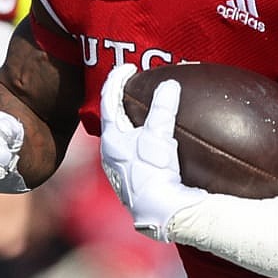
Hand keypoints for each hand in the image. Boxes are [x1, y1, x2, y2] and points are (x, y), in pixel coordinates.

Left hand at [96, 73, 201, 240]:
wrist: (160, 211)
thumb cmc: (154, 172)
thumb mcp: (158, 135)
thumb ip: (163, 107)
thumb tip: (169, 83)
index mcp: (110, 139)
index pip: (108, 100)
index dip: (117, 79)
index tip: (129, 66)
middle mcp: (111, 154)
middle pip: (113, 117)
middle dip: (123, 99)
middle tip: (136, 84)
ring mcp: (122, 169)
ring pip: (123, 136)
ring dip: (133, 120)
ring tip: (146, 109)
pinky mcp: (135, 180)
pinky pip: (135, 150)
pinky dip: (143, 138)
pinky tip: (157, 141)